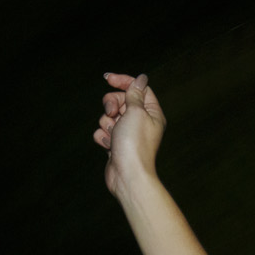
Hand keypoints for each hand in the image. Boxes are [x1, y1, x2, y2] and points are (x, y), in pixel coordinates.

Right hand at [92, 71, 165, 196]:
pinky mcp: (115, 144)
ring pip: (108, 116)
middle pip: (120, 100)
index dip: (123, 81)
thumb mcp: (136, 112)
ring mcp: (127, 133)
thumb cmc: (134, 143)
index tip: (107, 78)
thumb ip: (135, 93)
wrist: (127, 175)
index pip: (138, 88)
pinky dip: (103, 137)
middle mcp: (141, 122)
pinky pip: (103, 132)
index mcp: (151, 113)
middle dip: (111, 104)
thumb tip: (141, 78)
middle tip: (112, 113)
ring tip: (113, 135)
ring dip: (106, 123)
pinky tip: (109, 147)